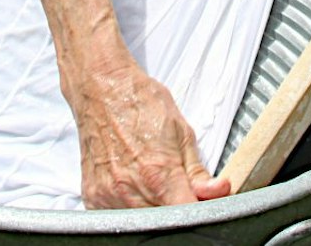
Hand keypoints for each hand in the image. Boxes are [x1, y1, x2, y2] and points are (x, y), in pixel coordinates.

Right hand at [69, 59, 231, 207]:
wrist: (101, 88)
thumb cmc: (139, 103)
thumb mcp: (181, 132)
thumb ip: (198, 171)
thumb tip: (218, 192)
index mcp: (158, 174)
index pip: (187, 214)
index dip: (199, 212)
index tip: (201, 203)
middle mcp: (130, 189)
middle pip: (164, 222)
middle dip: (176, 209)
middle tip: (176, 188)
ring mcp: (108, 196)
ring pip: (142, 221)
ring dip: (153, 208)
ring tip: (151, 180)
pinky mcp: (93, 196)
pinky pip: (118, 216)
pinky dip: (130, 207)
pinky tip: (133, 185)